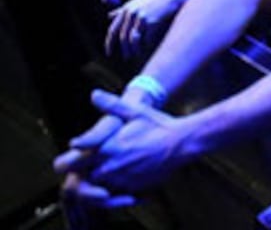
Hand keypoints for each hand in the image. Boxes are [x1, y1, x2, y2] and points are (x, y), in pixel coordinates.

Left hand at [56, 90, 192, 194]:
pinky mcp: (133, 187)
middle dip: (86, 171)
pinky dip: (116, 186)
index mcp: (107, 147)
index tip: (75, 155)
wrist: (182, 143)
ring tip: (111, 167)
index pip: (75, 160)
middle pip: (84, 176)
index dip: (71, 160)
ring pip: (99, 186)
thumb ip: (112, 105)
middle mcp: (111, 166)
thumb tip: (94, 94)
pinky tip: (126, 174)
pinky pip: (116, 192)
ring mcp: (122, 179)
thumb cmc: (159, 125)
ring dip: (101, 179)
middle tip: (92, 163)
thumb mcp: (136, 111)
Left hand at [105, 0, 199, 59]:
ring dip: (135, 50)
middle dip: (124, 49)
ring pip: (133, 39)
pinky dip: (146, 45)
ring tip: (137, 55)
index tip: (109, 52)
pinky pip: (146, 38)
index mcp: (126, 9)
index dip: (109, 43)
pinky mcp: (151, 21)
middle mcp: (131, 13)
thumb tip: (109, 16)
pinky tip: (148, 47)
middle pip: (123, 37)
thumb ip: (124, 8)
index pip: (113, 29)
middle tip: (126, 57)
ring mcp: (141, 17)